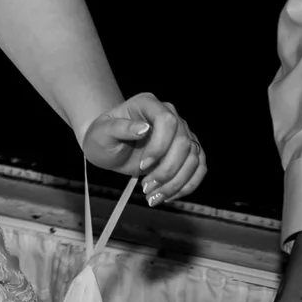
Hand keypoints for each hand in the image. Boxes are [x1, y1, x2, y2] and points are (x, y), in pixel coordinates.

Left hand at [78, 93, 204, 203]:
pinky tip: (168, 196)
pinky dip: (186, 185)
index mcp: (148, 104)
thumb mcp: (102, 133)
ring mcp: (182, 133)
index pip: (167, 121)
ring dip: (176, 183)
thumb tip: (143, 129)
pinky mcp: (188, 151)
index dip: (160, 146)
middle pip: (184, 143)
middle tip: (146, 187)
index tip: (142, 166)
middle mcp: (170, 115)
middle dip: (166, 170)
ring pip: (193, 159)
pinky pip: (198, 168)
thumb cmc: (102, 138)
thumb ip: (120, 128)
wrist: (108, 148)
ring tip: (153, 196)